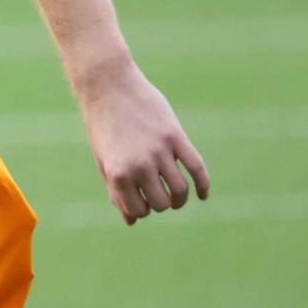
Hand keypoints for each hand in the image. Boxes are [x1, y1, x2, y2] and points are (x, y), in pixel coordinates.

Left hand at [77, 62, 210, 224]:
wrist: (107, 86)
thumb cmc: (103, 126)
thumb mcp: (104, 160)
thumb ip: (117, 191)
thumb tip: (131, 222)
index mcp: (118, 174)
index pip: (139, 211)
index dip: (141, 209)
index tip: (141, 201)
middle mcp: (139, 165)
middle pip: (162, 203)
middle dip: (161, 203)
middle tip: (158, 195)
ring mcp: (159, 150)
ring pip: (181, 190)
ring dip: (181, 198)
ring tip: (177, 196)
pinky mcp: (175, 136)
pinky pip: (197, 168)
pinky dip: (204, 185)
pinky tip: (203, 194)